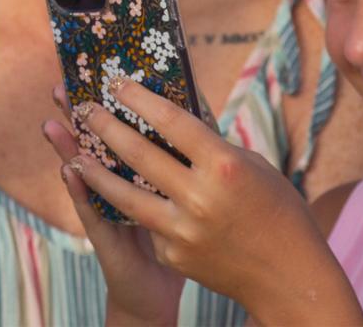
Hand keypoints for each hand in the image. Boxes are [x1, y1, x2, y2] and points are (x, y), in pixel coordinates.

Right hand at [43, 85, 184, 326]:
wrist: (162, 287)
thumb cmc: (182, 233)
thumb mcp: (185, 189)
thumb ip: (182, 155)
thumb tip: (196, 106)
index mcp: (135, 168)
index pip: (118, 128)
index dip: (108, 103)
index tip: (99, 73)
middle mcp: (114, 182)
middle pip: (94, 141)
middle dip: (80, 114)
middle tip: (63, 86)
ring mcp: (105, 206)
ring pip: (84, 170)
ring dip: (67, 146)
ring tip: (52, 122)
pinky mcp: (105, 234)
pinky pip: (91, 209)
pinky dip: (79, 190)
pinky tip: (69, 170)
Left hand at [53, 78, 359, 323]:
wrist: (288, 278)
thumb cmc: (277, 211)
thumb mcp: (253, 165)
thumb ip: (211, 141)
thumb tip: (178, 107)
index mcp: (225, 166)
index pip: (172, 122)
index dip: (140, 99)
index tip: (117, 83)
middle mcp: (200, 197)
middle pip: (139, 153)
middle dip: (105, 126)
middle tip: (84, 108)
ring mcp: (183, 230)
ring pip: (125, 195)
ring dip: (95, 172)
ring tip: (73, 154)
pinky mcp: (174, 255)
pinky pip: (147, 223)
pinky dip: (134, 207)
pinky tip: (116, 194)